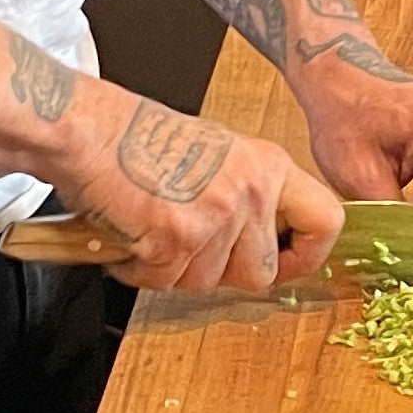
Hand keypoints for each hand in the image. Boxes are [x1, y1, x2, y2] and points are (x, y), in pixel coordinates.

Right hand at [60, 86, 345, 293]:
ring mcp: (216, 216)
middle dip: (220, 272)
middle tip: (188, 245)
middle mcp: (251, 190)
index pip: (326, 222)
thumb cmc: (137, 138)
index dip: (306, 257)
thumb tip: (262, 240)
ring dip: (175, 268)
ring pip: (208, 283)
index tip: (284, 265)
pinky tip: (131, 234)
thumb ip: (248, 194)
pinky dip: (142, 270)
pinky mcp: (178, 238)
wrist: (87, 130)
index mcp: (268, 165)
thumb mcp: (217, 155)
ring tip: (152, 227)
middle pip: (259, 273)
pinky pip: (166, 282)